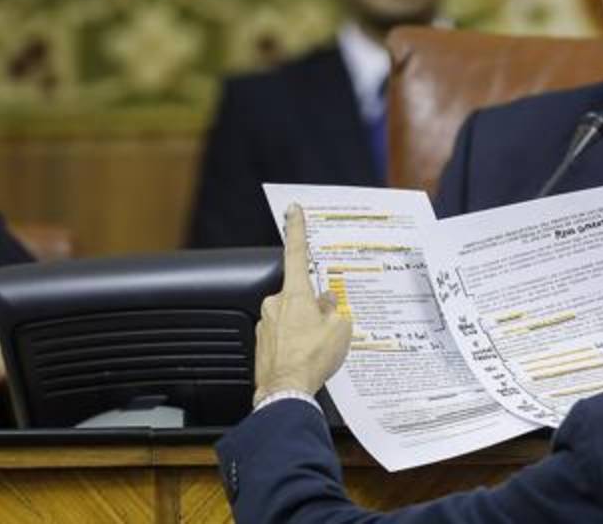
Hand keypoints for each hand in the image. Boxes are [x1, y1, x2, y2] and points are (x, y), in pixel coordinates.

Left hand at [253, 204, 352, 403]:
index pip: (296, 253)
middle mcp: (276, 304)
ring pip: (291, 316)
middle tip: (328, 325)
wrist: (286, 391)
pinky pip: (283, 334)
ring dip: (305, 326)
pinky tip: (307, 356)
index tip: (292, 211)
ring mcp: (266, 324)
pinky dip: (295, 341)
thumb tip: (328, 302)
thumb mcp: (340, 329)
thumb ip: (335, 308)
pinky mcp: (262, 343)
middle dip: (314, 306)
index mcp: (296, 294)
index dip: (296, 229)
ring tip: (318, 347)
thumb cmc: (312, 359)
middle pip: (299, 294)